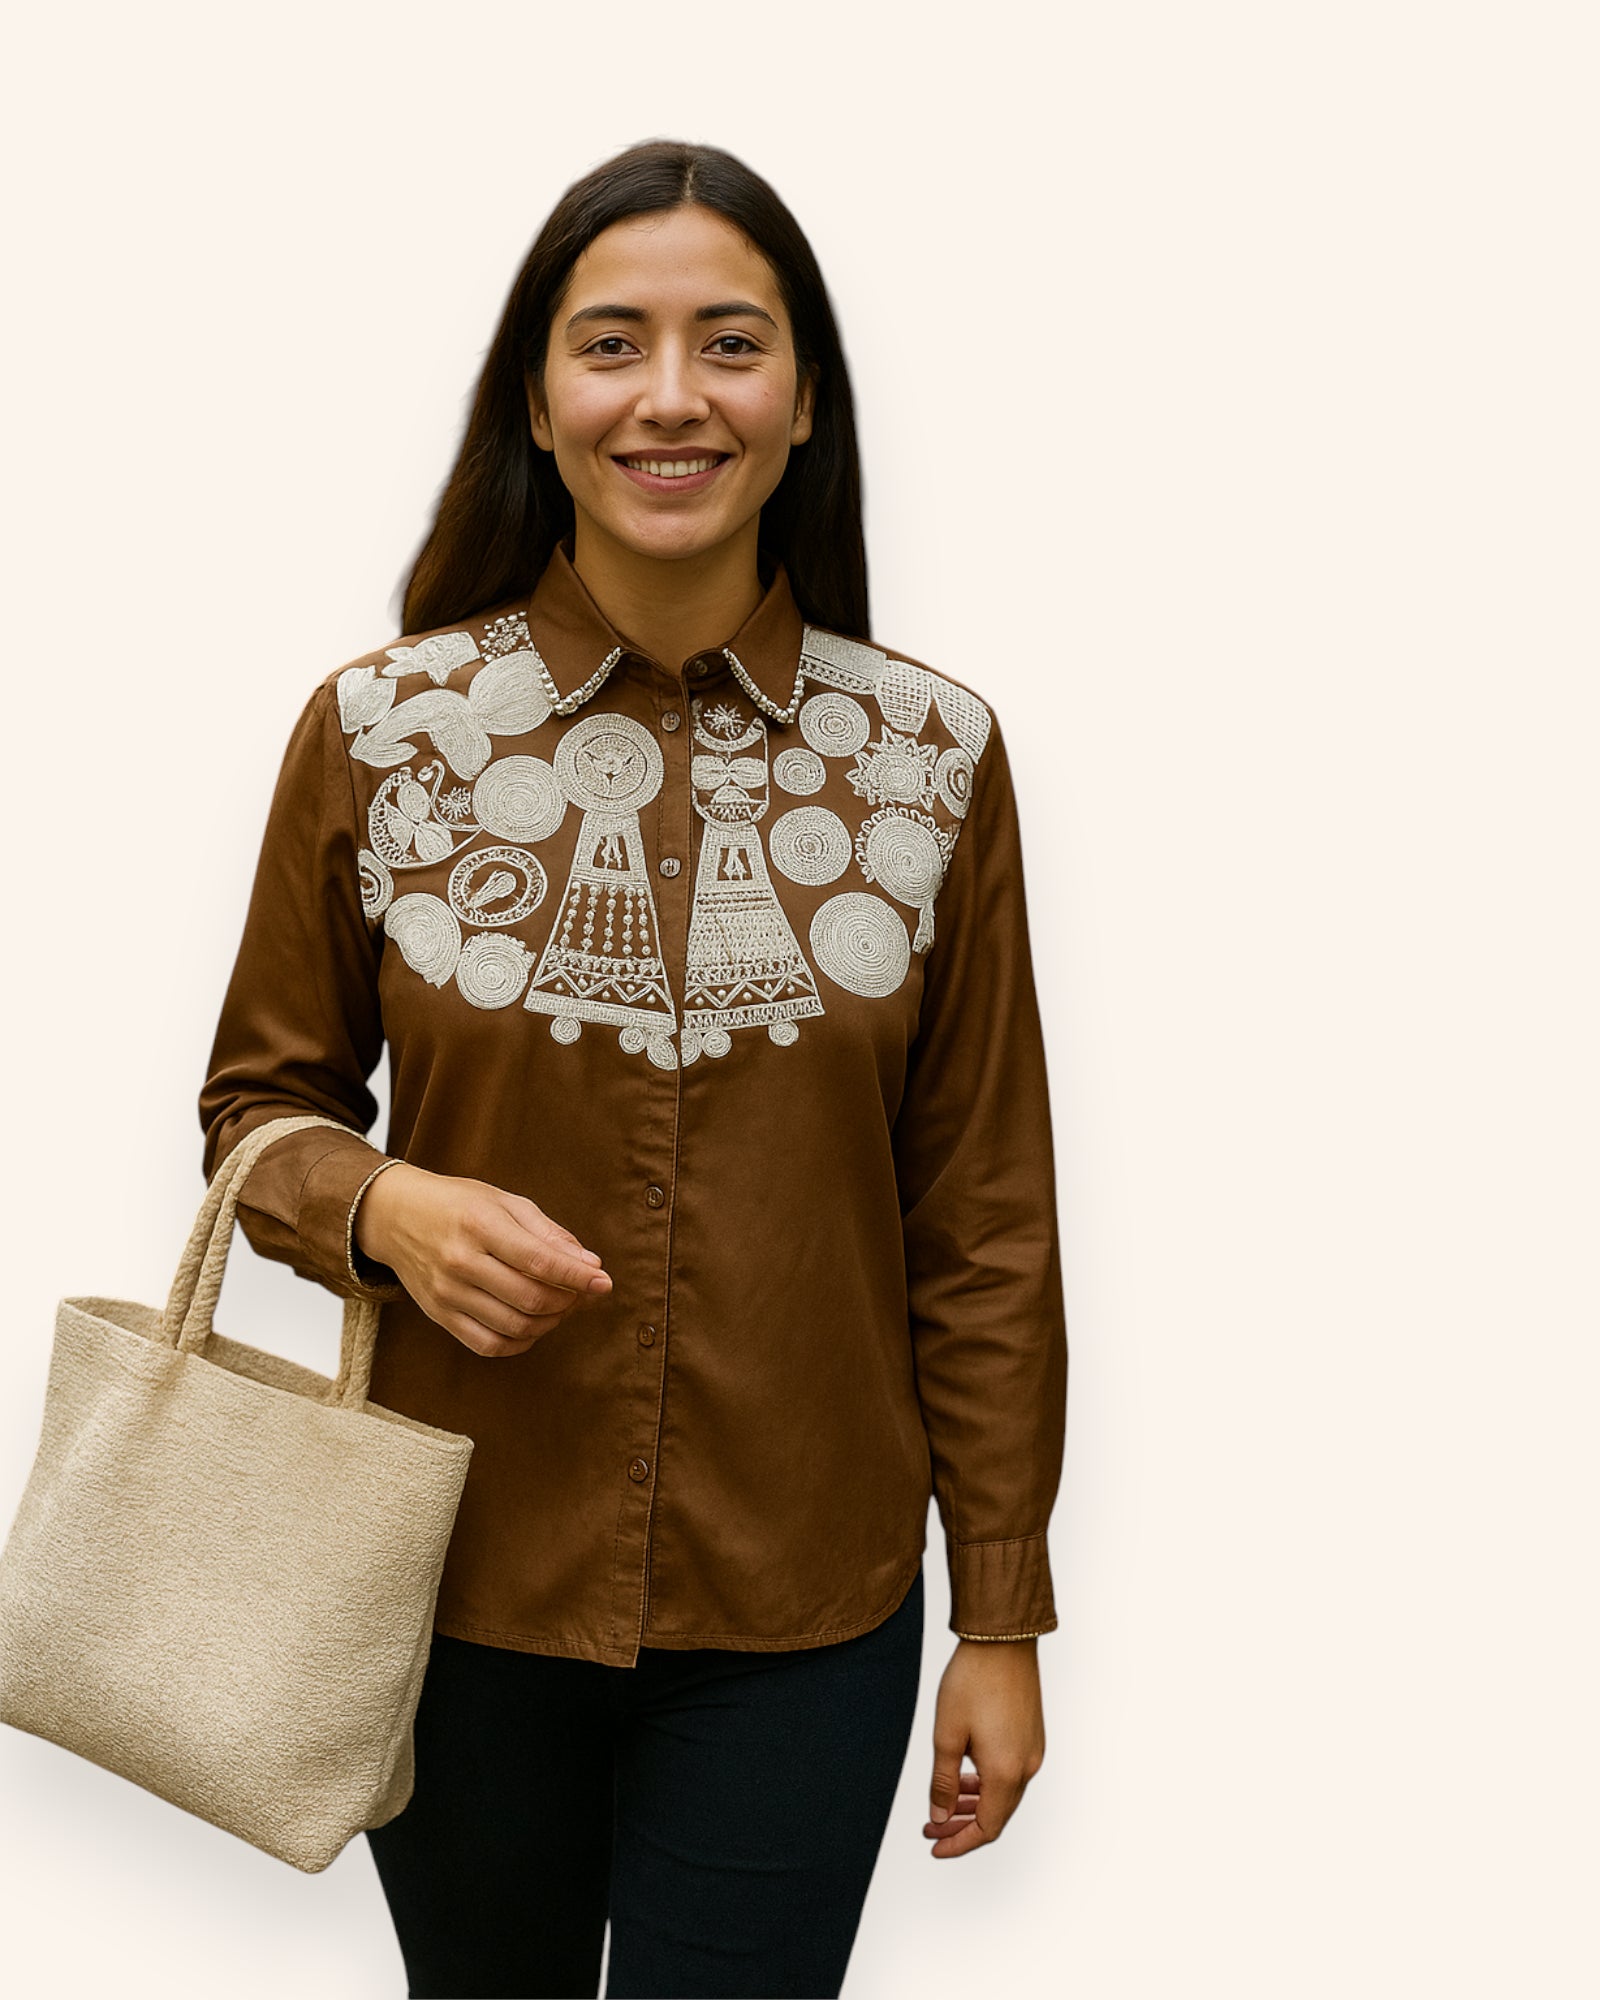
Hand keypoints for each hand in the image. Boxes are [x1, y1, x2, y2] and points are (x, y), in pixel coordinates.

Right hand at [353, 1162, 611, 1357]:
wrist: (396, 1216)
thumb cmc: (459, 1204)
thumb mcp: (504, 1201)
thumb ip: (548, 1233)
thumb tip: (590, 1263)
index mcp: (479, 1225)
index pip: (539, 1260)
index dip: (577, 1276)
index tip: (604, 1282)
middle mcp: (460, 1261)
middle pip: (529, 1298)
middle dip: (568, 1300)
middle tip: (582, 1292)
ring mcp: (447, 1293)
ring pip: (513, 1326)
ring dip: (550, 1322)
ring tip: (560, 1305)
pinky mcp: (439, 1315)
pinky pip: (488, 1344)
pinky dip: (521, 1341)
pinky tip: (533, 1324)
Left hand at [923, 1639, 1045, 1856]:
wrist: (1002, 1638)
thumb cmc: (973, 1680)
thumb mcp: (947, 1733)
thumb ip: (943, 1781)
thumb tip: (939, 1816)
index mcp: (1006, 1772)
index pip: (986, 1828)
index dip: (959, 1843)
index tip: (935, 1846)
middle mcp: (1026, 1766)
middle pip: (997, 1816)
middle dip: (963, 1826)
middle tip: (932, 1826)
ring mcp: (1033, 1750)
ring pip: (1004, 1795)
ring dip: (976, 1805)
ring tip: (945, 1804)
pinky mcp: (1032, 1735)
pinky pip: (1011, 1774)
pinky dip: (988, 1785)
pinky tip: (966, 1776)